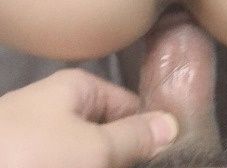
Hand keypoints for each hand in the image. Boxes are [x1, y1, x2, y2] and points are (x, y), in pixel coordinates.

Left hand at [0, 68, 178, 167]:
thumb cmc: (32, 154)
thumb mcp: (93, 147)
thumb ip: (134, 138)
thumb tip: (172, 124)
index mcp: (76, 89)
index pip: (129, 105)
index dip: (152, 130)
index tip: (175, 155)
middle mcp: (59, 110)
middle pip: (107, 134)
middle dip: (127, 155)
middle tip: (159, 167)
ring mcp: (41, 143)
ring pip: (86, 155)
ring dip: (105, 162)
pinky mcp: (28, 161)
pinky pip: (66, 162)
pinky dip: (80, 166)